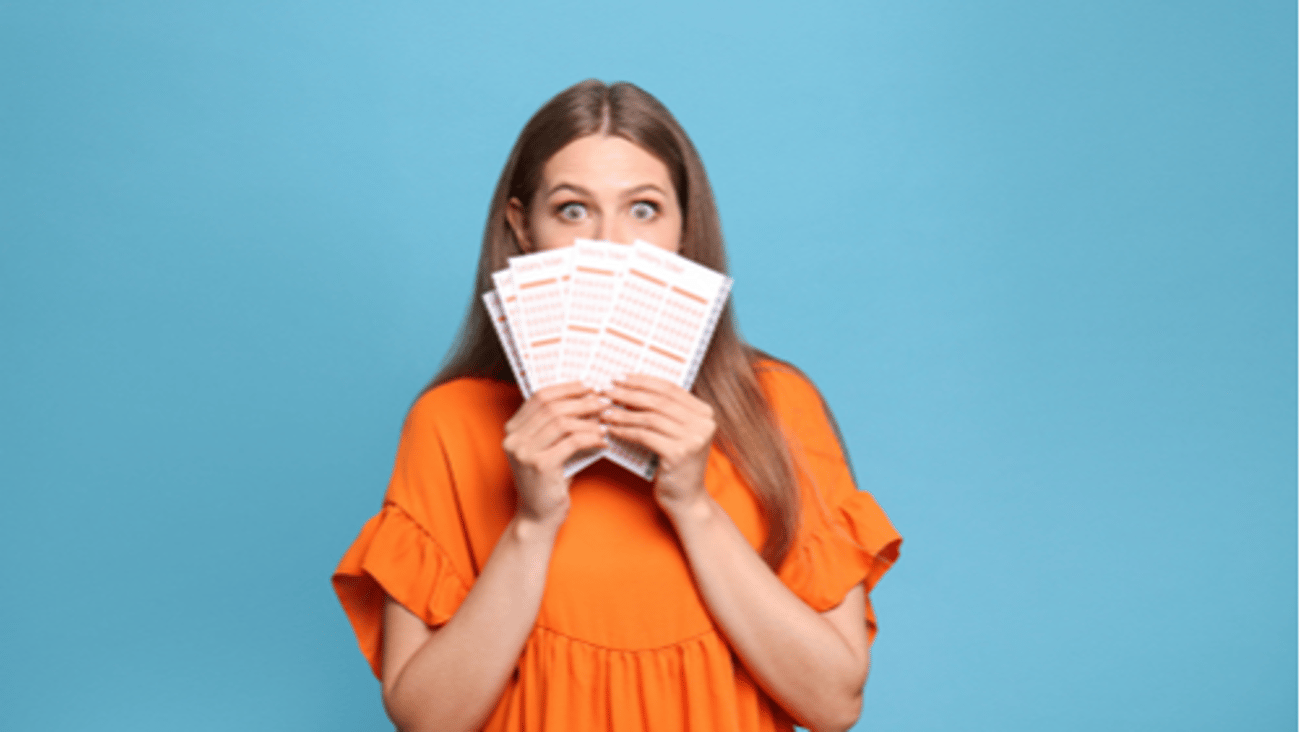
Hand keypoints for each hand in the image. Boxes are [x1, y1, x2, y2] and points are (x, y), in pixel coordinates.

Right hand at [502, 382, 606, 525]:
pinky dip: (592, 438)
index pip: (540, 396)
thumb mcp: (547, 447)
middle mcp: (513, 438)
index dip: (567, 389)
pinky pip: (573, 442)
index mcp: (512, 429)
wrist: (538, 515)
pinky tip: (604, 441)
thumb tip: (588, 396)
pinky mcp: (540, 466)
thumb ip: (556, 424)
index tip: (589, 387)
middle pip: (552, 407)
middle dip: (582, 401)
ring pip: (563, 423)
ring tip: (606, 421)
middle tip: (603, 402)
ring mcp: (524, 452)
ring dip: (589, 420)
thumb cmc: (548, 479)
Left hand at [600, 375, 715, 515]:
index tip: (619, 378)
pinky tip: (611, 429)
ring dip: (623, 413)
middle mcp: (704, 423)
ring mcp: (694, 438)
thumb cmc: (676, 465)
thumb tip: (630, 387)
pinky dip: (625, 431)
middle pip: (658, 401)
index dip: (642, 381)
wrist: (687, 499)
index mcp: (705, 412)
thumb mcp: (677, 433)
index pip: (670, 388)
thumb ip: (665, 411)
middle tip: (606, 390)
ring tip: (604, 411)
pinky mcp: (679, 453)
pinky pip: (645, 435)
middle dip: (629, 393)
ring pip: (649, 417)